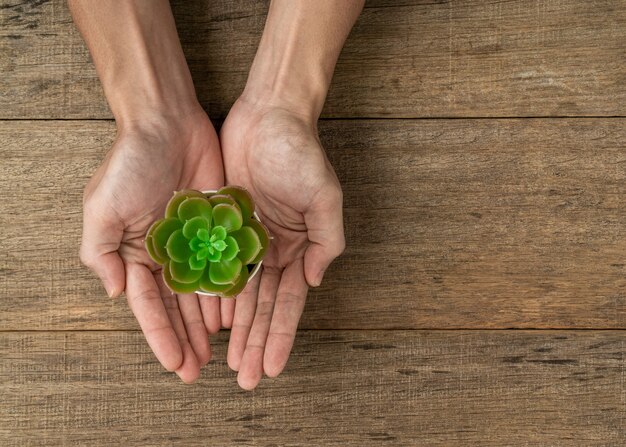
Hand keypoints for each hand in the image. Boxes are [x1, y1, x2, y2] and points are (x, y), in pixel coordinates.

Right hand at [80, 108, 223, 382]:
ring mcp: (194, 241)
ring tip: (222, 350)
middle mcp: (165, 253)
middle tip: (200, 370)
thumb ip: (101, 253)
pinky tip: (238, 312)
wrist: (166, 122)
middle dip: (188, 338)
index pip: (149, 306)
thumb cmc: (130, 162)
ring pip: (204, 290)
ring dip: (211, 321)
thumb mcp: (101, 207)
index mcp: (135, 253)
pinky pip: (227, 262)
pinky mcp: (218, 225)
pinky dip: (231, 288)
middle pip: (178, 306)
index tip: (176, 364)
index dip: (162, 336)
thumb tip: (116, 294)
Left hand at [220, 98, 345, 388]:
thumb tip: (315, 281)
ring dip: (236, 329)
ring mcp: (246, 239)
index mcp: (299, 247)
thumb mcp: (325, 196)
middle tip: (245, 378)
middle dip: (255, 343)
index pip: (288, 302)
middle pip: (262, 307)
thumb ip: (328, 240)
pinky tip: (210, 322)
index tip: (272, 367)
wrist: (268, 116)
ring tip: (227, 361)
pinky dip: (214, 295)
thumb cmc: (301, 154)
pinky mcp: (222, 224)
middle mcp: (273, 249)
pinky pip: (216, 266)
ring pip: (238, 294)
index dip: (280, 336)